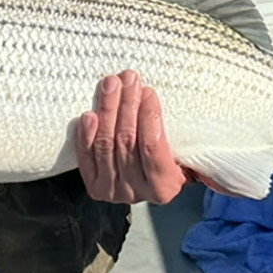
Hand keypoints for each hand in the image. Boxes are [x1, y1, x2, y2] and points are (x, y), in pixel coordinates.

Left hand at [76, 71, 201, 205]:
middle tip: (129, 79)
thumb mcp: (184, 153)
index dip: (149, 116)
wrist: (147, 182)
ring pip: (105, 145)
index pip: (153, 147)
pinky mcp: (93, 186)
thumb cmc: (170, 160)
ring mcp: (111, 191)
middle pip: (127, 141)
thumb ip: (186, 138)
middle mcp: (136, 193)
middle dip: (127, 105)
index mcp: (164, 187)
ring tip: (111, 84)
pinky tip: (89, 114)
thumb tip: (179, 108)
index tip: (148, 91)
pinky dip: (86, 135)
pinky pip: (86, 157)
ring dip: (107, 110)